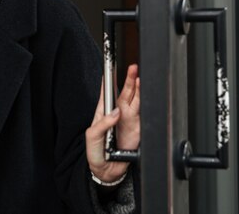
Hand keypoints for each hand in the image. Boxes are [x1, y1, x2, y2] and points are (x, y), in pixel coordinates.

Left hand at [86, 64, 139, 182]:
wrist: (107, 171)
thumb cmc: (96, 153)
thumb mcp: (92, 137)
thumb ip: (102, 124)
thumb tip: (115, 112)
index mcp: (103, 112)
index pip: (106, 92)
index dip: (109, 79)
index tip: (112, 67)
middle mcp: (117, 112)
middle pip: (124, 91)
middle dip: (128, 78)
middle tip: (132, 68)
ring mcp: (128, 118)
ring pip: (135, 98)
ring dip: (138, 87)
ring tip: (139, 76)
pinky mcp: (137, 126)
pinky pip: (143, 111)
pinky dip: (145, 101)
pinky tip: (146, 91)